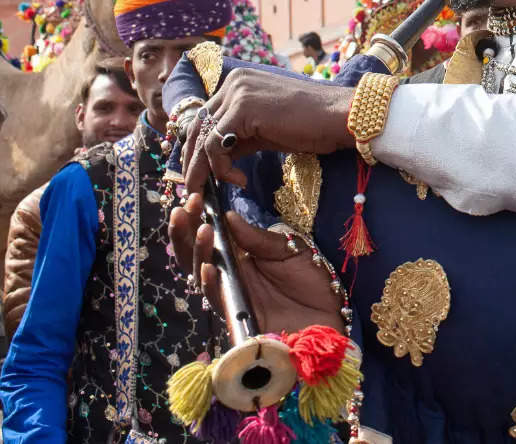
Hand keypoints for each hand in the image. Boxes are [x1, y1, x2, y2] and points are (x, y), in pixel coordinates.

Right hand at [169, 192, 343, 333]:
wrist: (330, 312)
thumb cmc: (310, 279)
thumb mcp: (287, 249)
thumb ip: (257, 238)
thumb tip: (228, 216)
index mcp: (239, 256)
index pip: (210, 236)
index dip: (196, 219)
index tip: (192, 198)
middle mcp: (230, 275)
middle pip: (195, 254)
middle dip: (185, 232)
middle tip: (184, 209)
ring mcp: (232, 295)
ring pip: (201, 274)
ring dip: (197, 252)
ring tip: (200, 230)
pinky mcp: (238, 317)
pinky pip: (218, 300)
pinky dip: (210, 284)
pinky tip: (208, 267)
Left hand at [183, 68, 353, 192]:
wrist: (340, 117)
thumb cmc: (313, 125)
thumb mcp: (267, 131)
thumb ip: (240, 138)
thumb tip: (216, 159)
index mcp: (240, 83)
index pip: (206, 117)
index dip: (195, 147)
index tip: (197, 173)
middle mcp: (234, 82)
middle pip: (196, 126)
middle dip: (191, 160)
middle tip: (193, 188)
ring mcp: (238, 93)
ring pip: (202, 137)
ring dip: (201, 169)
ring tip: (208, 191)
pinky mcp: (243, 109)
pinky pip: (215, 145)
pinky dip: (220, 168)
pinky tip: (238, 180)